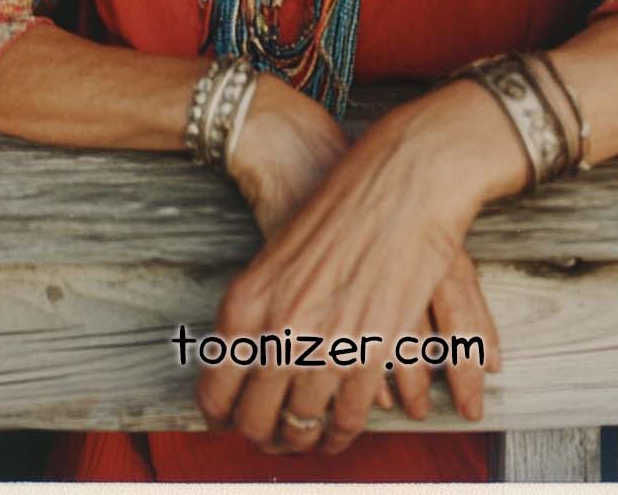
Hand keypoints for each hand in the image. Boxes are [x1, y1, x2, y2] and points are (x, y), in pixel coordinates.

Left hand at [199, 82, 525, 454]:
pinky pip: (350, 414)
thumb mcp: (278, 252)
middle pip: (257, 417)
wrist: (401, 178)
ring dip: (302, 440)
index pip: (217, 387)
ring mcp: (327, 344)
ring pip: (303, 423)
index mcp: (248, 303)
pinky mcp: (374, 350)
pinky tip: (340, 430)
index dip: (220, 414)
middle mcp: (280, 331)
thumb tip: (247, 356)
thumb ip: (260, 307)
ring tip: (303, 440)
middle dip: (261, 436)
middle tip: (267, 439)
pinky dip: (345, 430)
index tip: (226, 421)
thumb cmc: (339, 203)